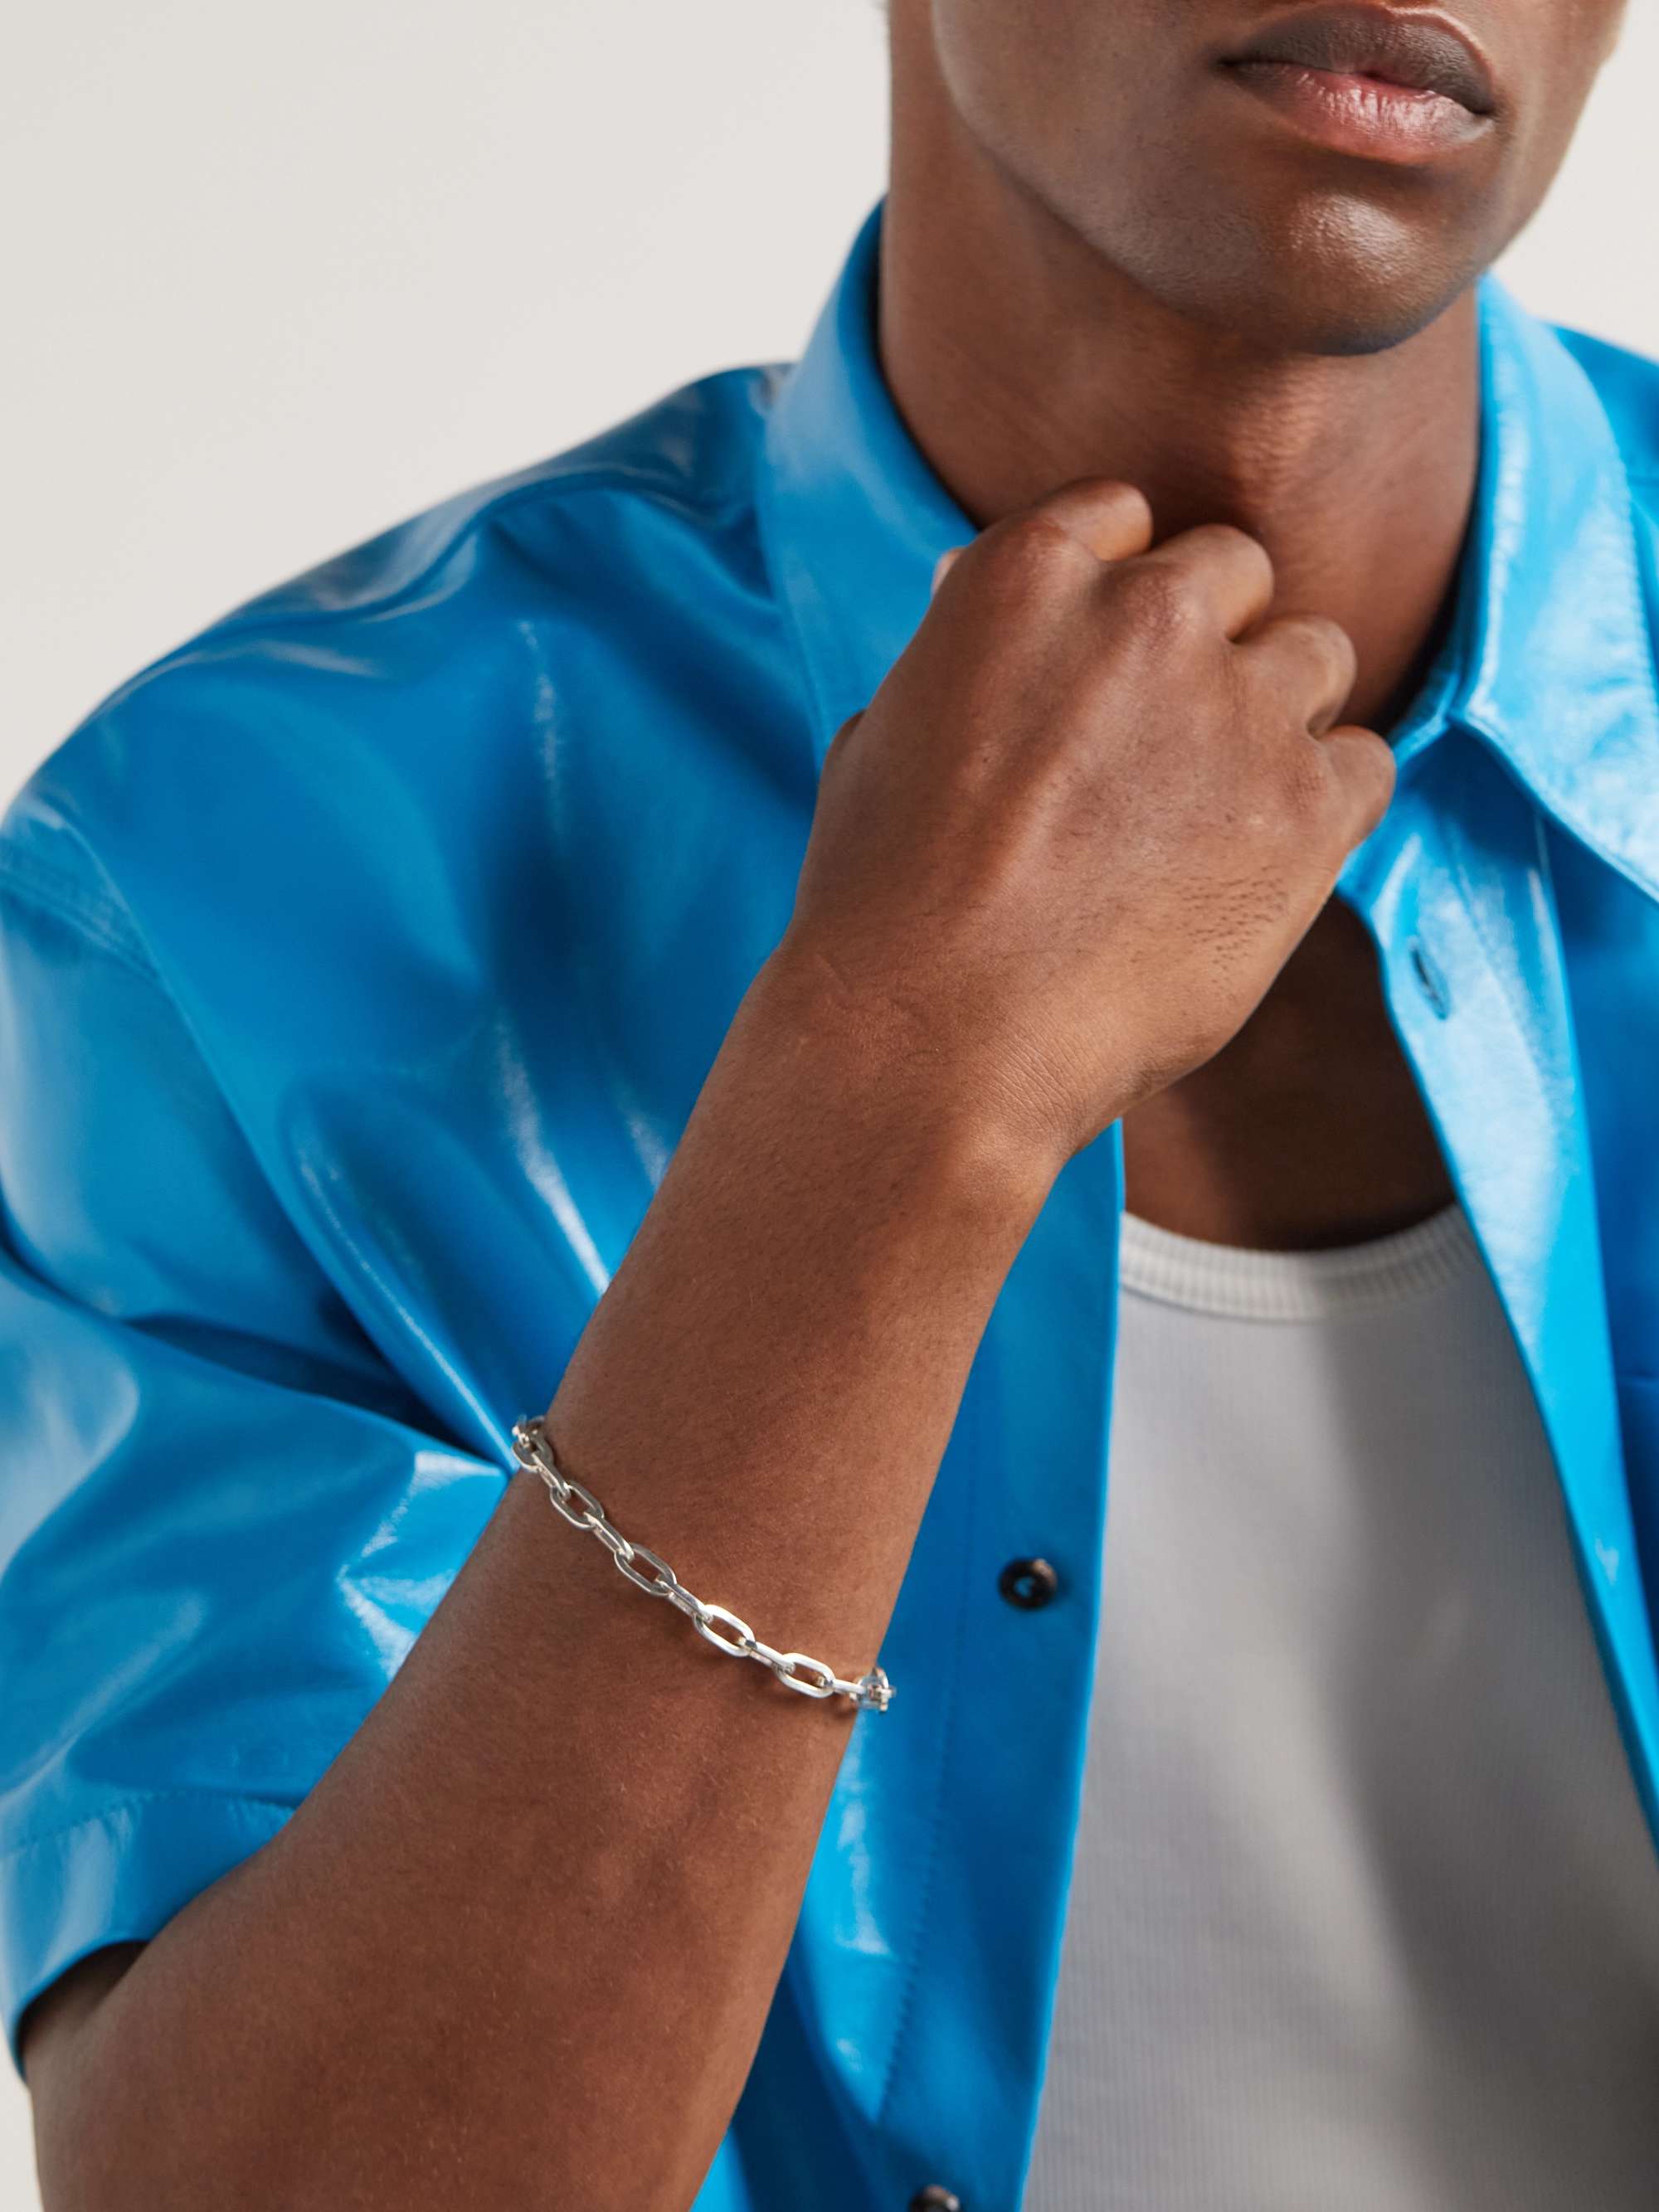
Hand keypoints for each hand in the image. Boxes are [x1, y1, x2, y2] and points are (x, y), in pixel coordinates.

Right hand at [772, 477, 1394, 1171]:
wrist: (933, 1043)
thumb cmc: (883, 909)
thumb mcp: (883, 735)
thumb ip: (961, 653)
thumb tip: (974, 601)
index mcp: (1028, 573)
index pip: (1126, 515)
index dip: (1120, 589)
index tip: (1107, 662)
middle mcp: (1147, 612)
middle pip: (1234, 569)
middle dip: (1207, 642)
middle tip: (1163, 747)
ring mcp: (1238, 706)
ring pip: (1317, 655)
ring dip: (1277, 715)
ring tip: (1213, 814)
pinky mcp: (1307, 807)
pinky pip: (1366, 764)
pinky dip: (1325, 808)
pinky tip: (1256, 867)